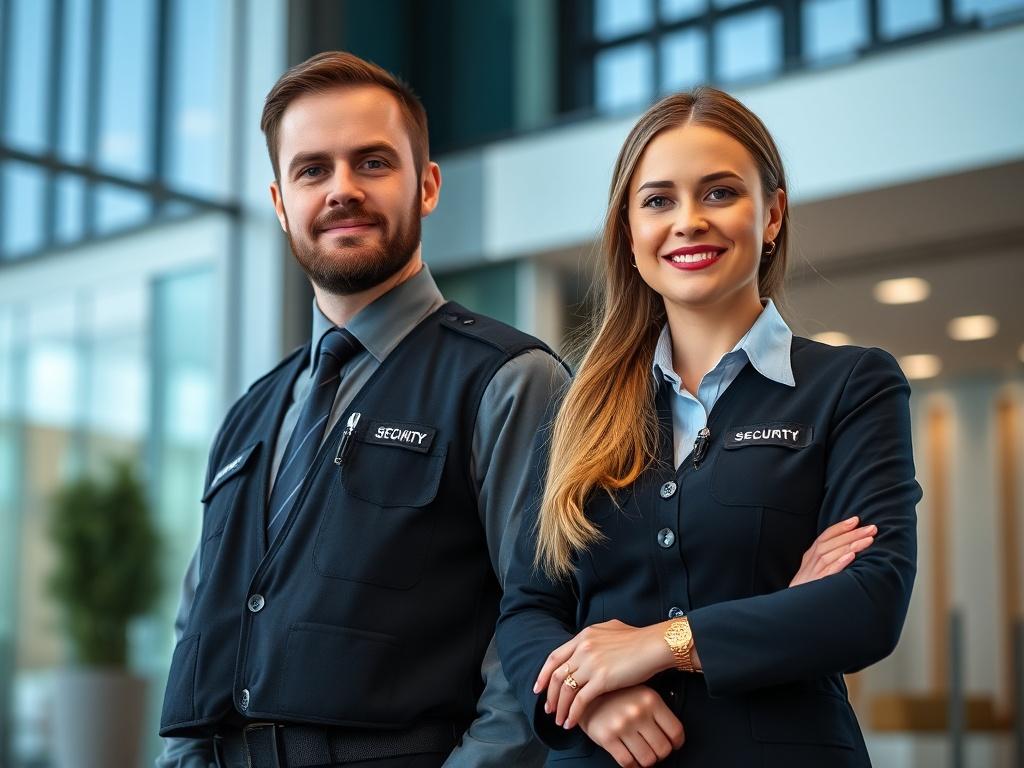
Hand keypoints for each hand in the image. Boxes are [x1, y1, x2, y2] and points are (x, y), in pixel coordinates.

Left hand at [534, 620, 672, 729]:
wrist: (654, 645)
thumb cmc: (638, 639)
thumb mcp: (610, 629)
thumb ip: (594, 638)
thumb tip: (587, 643)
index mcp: (583, 636)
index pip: (555, 657)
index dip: (544, 674)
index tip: (539, 688)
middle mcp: (583, 648)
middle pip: (557, 675)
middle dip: (549, 695)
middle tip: (548, 709)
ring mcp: (591, 663)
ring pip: (566, 690)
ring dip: (560, 708)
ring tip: (559, 720)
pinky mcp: (601, 679)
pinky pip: (580, 700)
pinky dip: (573, 713)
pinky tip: (571, 723)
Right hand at [578, 685, 683, 767]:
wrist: (586, 695)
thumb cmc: (617, 696)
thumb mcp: (641, 694)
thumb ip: (657, 711)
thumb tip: (674, 737)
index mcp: (650, 700)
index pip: (675, 731)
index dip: (676, 743)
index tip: (672, 745)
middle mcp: (638, 712)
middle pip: (663, 749)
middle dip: (660, 754)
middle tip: (654, 751)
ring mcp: (622, 725)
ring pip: (647, 760)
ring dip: (646, 761)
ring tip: (642, 754)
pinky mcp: (607, 737)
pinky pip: (628, 763)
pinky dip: (632, 766)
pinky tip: (631, 758)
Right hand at [790, 515, 875, 587]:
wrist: (790, 610)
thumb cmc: (806, 592)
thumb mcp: (813, 573)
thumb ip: (826, 561)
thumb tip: (848, 551)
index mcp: (809, 558)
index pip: (824, 537)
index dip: (839, 527)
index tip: (856, 519)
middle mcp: (810, 563)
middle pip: (830, 543)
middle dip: (852, 534)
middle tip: (871, 528)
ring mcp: (812, 574)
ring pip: (830, 555)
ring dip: (850, 545)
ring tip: (868, 540)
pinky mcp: (815, 586)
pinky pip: (827, 573)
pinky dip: (839, 563)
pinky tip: (851, 557)